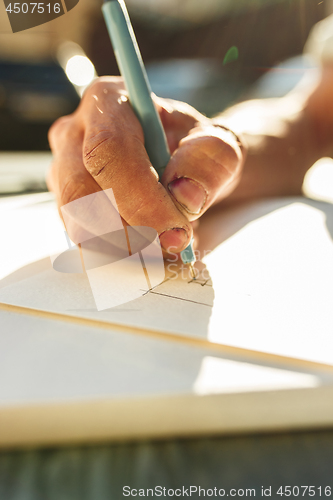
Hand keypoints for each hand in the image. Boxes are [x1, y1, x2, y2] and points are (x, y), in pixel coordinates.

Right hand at [48, 77, 243, 252]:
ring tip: (167, 244)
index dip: (140, 197)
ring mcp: (63, 174)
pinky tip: (150, 250)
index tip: (177, 231)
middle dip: (131, 232)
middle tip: (174, 246)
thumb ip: (210, 161)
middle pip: (80, 193)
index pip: (108, 150)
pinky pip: (85, 243)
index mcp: (109, 102)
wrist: (184, 168)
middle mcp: (75, 135)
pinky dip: (120, 258)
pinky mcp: (68, 208)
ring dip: (127, 249)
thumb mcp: (218, 146)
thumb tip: (185, 196)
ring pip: (78, 225)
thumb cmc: (195, 151)